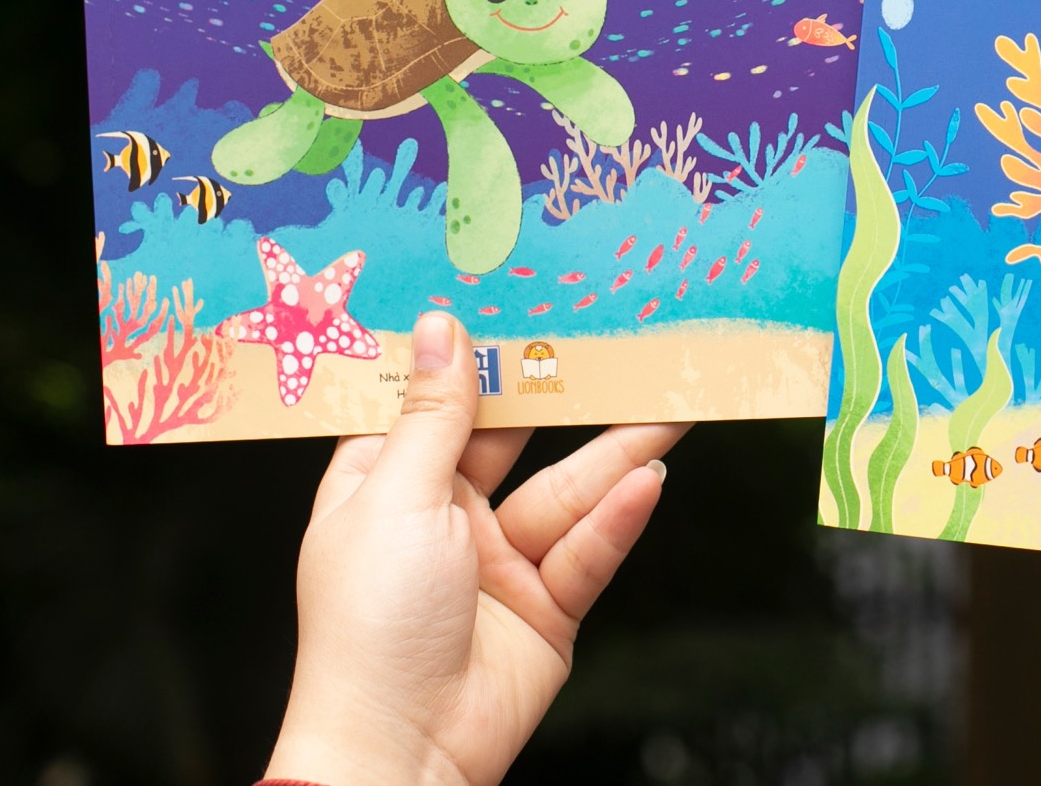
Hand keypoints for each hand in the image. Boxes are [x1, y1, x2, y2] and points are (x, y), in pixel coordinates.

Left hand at [266, 313, 686, 785]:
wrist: (403, 755)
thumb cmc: (368, 627)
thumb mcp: (396, 498)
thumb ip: (435, 413)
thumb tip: (440, 327)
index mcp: (383, 486)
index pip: (430, 402)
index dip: (473, 355)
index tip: (520, 300)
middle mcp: (441, 518)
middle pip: (512, 439)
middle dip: (564, 397)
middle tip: (621, 345)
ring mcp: (496, 564)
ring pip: (565, 492)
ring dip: (617, 454)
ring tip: (671, 407)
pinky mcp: (545, 608)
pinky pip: (588, 550)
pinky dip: (618, 519)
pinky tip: (649, 483)